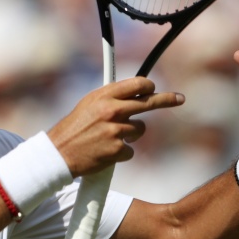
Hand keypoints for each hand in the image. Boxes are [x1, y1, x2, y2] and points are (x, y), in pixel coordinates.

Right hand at [48, 77, 183, 177]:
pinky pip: (130, 150)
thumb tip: (132, 94)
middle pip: (148, 103)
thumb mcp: (88, 105)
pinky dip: (121, 152)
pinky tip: (106, 151)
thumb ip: (109, 99)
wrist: (58, 153)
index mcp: (103, 96)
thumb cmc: (74, 129)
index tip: (154, 88)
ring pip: (139, 130)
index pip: (136, 84)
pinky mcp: (117, 149)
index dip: (148, 86)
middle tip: (180, 98)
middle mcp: (111, 110)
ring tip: (109, 138)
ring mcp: (116, 130)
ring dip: (130, 135)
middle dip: (167, 100)